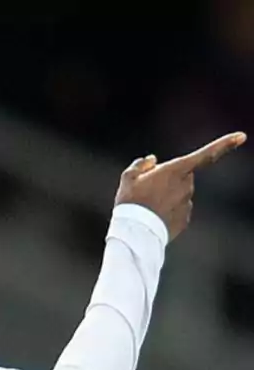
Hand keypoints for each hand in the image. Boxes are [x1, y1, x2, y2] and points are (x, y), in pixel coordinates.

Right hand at [114, 131, 244, 240]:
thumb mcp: (128, 179)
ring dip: (167, 198)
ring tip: (147, 208)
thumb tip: (152, 160)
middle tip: (147, 191)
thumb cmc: (131, 202)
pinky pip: (178, 211)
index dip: (225, 144)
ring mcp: (187, 204)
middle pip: (183, 177)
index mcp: (176, 171)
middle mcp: (187, 186)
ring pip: (179, 195)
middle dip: (170, 180)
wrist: (135, 233)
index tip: (242, 136)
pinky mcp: (185, 220)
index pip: (206, 155)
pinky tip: (153, 219)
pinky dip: (167, 213)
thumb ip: (141, 165)